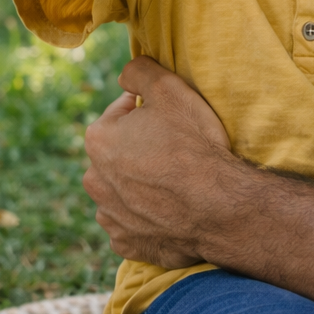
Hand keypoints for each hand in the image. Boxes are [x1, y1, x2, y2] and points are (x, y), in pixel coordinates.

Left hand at [82, 57, 236, 268]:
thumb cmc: (194, 146)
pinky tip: (171, 210)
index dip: (149, 111)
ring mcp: (110, 216)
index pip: (122, 113)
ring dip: (141, 184)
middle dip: (141, 148)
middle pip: (119, 152)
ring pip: (122, 190)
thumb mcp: (169, 88)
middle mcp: (94, 180)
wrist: (220, 208)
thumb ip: (138, 70)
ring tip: (175, 183)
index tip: (172, 121)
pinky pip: (133, 223)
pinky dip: (147, 217)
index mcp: (98, 140)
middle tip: (176, 151)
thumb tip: (124, 74)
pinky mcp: (127, 243)